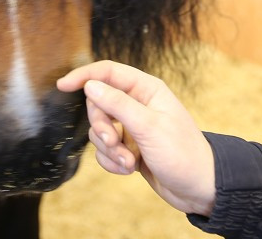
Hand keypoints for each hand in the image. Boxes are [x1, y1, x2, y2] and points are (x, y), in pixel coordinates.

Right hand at [57, 60, 215, 216]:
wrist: (198, 188)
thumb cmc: (182, 153)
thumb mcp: (149, 126)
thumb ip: (118, 104)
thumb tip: (91, 85)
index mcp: (146, 90)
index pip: (108, 72)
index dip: (84, 76)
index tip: (62, 86)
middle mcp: (138, 104)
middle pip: (98, 104)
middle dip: (101, 127)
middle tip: (113, 141)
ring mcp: (132, 127)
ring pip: (99, 130)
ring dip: (109, 149)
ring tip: (129, 162)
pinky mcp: (128, 148)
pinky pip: (105, 150)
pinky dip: (112, 162)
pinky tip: (130, 169)